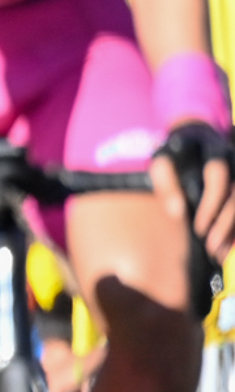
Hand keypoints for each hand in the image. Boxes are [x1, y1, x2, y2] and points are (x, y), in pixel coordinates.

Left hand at [152, 121, 234, 260]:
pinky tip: (229, 248)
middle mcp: (234, 160)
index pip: (218, 175)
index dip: (211, 204)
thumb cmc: (175, 153)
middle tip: (210, 247)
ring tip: (219, 253)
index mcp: (214, 151)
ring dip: (234, 230)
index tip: (198, 229)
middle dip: (226, 224)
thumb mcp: (164, 160)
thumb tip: (176, 212)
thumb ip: (165, 182)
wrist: (196, 139)